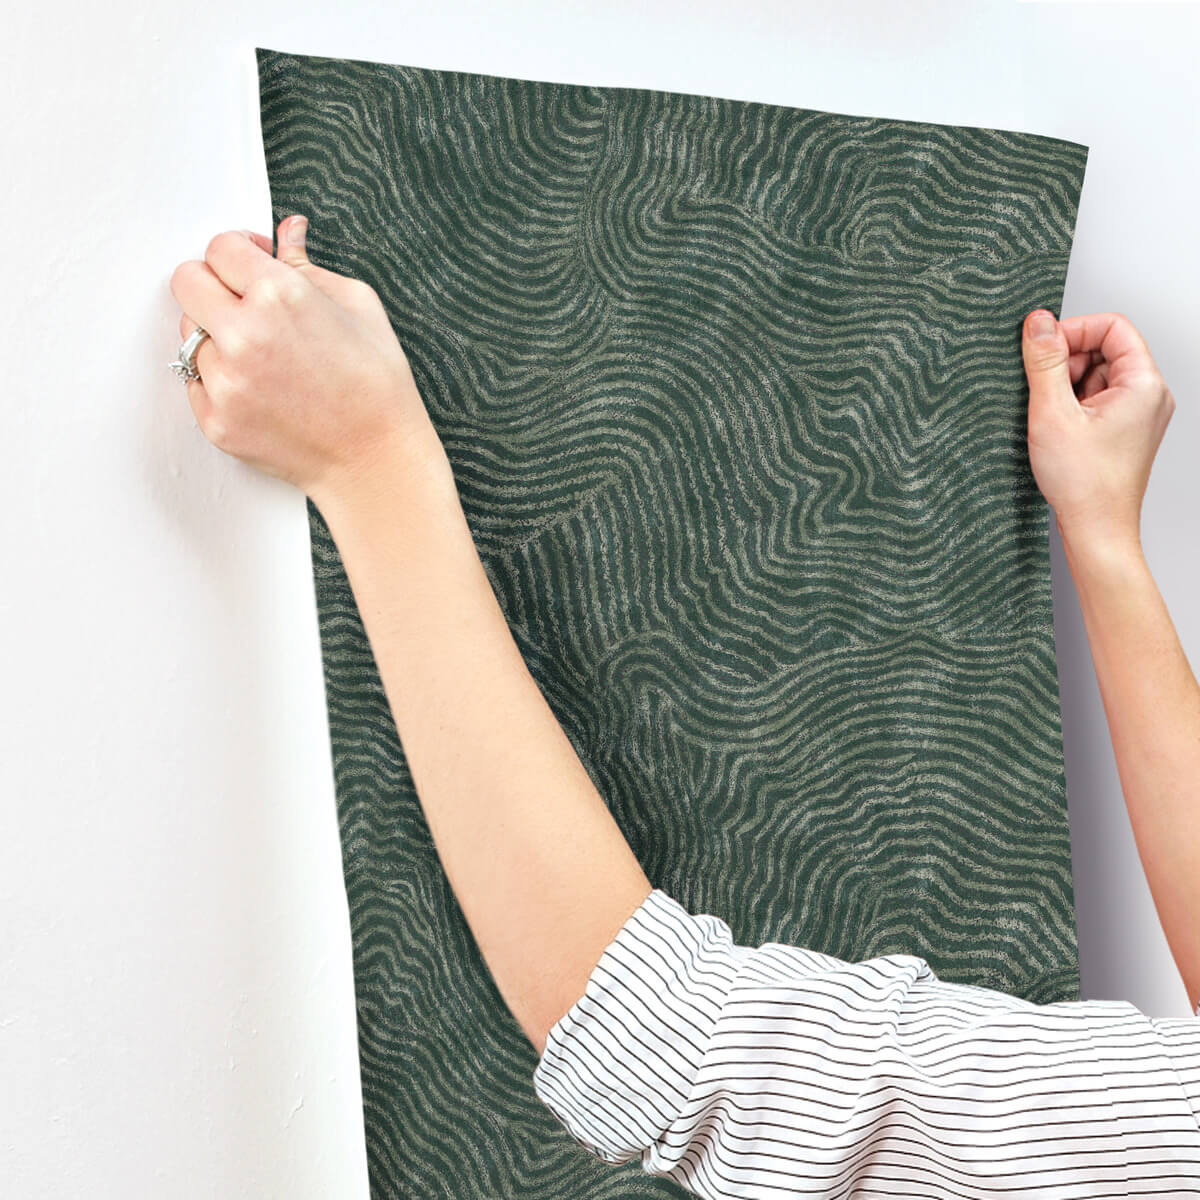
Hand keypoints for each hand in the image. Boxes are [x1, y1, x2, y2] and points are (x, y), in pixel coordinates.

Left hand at [168, 215, 444, 507]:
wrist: (377, 460)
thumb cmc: (378, 385)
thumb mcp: (358, 307)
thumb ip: (308, 266)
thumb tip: (287, 232)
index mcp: (280, 295)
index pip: (219, 247)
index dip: (239, 252)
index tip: (252, 265)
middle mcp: (244, 335)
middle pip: (186, 281)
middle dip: (213, 284)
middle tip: (243, 302)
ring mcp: (225, 382)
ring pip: (189, 335)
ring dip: (217, 337)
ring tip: (263, 356)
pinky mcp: (216, 420)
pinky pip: (196, 382)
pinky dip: (220, 380)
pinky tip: (261, 389)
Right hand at [1021, 308, 1174, 550]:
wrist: (1096, 530)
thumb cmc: (1084, 484)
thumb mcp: (1052, 413)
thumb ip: (1044, 362)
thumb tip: (1037, 322)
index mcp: (1143, 384)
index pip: (1112, 327)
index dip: (1074, 331)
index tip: (1042, 348)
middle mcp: (1148, 396)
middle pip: (1105, 350)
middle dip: (1067, 361)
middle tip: (1042, 389)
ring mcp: (1138, 415)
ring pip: (1097, 376)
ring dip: (1066, 386)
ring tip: (1051, 417)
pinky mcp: (1123, 431)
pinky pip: (1096, 400)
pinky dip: (1072, 406)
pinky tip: (1057, 429)